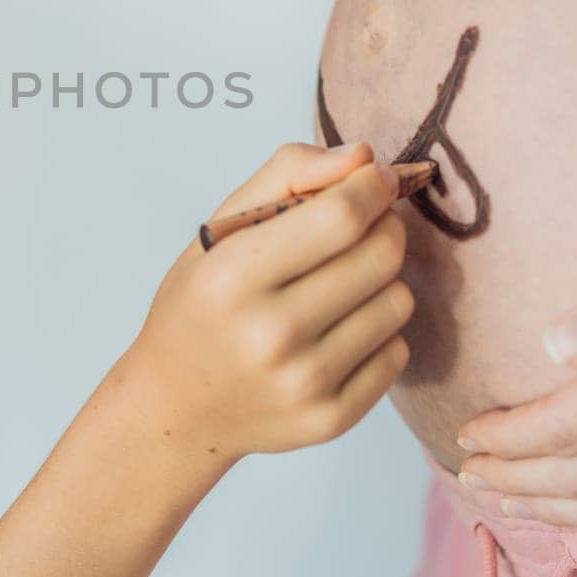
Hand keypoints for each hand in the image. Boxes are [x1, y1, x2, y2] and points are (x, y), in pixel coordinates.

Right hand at [119, 142, 411, 462]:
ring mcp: (305, 382)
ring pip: (399, 301)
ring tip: (339, 285)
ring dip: (381, 281)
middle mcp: (271, 333)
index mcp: (233, 275)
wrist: (178, 406)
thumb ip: (287, 174)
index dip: (374, 186)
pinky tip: (337, 331)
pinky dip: (378, 332)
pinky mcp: (332, 418)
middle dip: (383, 226)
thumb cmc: (201, 305)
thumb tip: (365, 159)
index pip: (342, 215)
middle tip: (359, 228)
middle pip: (381, 254)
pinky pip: (398, 351)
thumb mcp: (220, 229)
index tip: (377, 178)